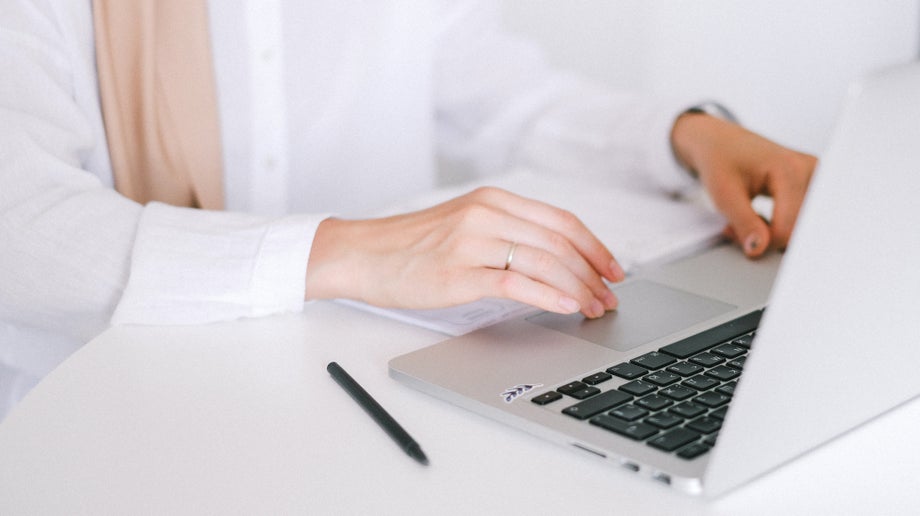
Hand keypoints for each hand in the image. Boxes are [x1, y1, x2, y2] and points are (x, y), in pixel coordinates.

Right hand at [304, 187, 624, 317]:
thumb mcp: (465, 224)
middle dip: (593, 273)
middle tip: (609, 297)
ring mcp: (472, 241)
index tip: (614, 270)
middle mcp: (487, 213)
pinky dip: (548, 296)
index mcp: (494, 200)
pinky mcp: (458, 272)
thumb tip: (556, 260)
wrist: (362, 254)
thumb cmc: (411, 246)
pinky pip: (515, 283)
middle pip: (560, 241)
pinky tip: (566, 307)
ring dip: (578, 287)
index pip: (562, 220)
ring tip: (594, 308)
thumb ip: (507, 233)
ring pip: (543, 261)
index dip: (596, 247)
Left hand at [671, 113, 816, 256]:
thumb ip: (744, 224)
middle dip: (768, 238)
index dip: (762, 242)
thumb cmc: (719, 160)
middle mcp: (811, 171)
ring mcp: (815, 177)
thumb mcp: (724, 195)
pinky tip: (760, 218)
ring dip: (774, 233)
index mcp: (791, 169)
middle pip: (798, 228)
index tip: (737, 237)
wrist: (719, 142)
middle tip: (738, 230)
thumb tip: (758, 250)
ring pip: (801, 226)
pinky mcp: (812, 185)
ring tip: (748, 221)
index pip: (788, 228)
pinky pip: (802, 218)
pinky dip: (780, 225)